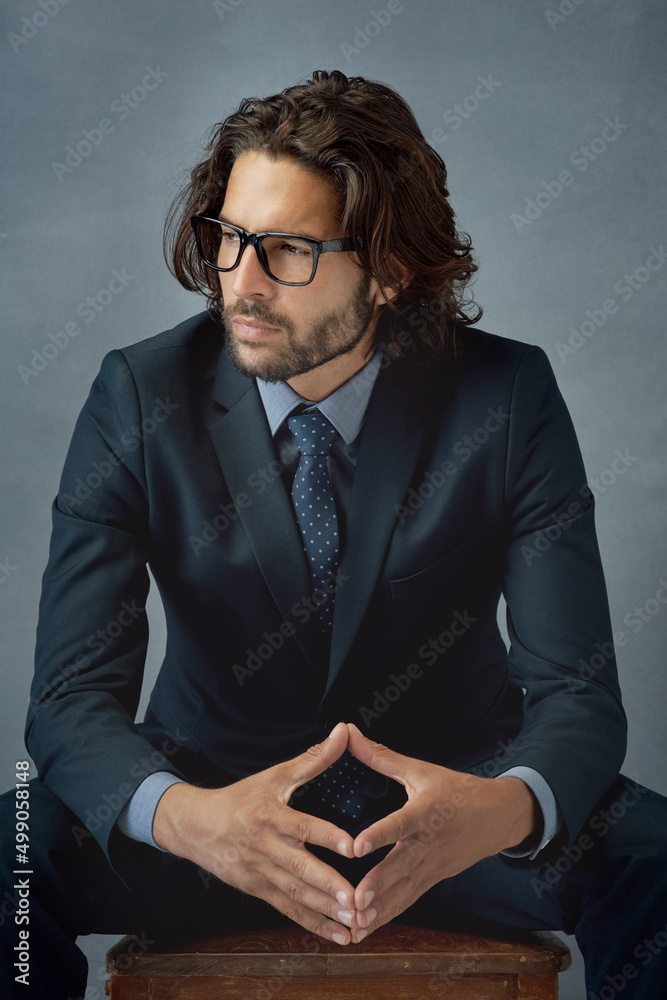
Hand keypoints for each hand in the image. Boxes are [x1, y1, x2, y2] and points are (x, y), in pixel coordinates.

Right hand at [153, 722, 357, 943]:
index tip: (353, 846)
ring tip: (355, 922)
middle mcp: (265, 847)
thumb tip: (344, 731)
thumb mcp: (275, 775)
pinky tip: (338, 935)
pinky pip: (288, 910)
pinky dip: (313, 924)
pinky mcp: (259, 891)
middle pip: (300, 868)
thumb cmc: (241, 798)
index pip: (302, 826)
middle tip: (357, 899)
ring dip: (326, 910)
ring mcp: (261, 873)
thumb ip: (314, 758)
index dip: (327, 836)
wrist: (195, 827)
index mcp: (270, 815)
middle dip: (329, 885)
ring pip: (296, 894)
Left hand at [344, 723, 538, 942]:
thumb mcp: (421, 770)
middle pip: (403, 866)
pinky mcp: (434, 879)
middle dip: (379, 885)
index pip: (401, 823)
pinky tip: (367, 929)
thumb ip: (381, 756)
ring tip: (355, 925)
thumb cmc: (456, 790)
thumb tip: (348, 732)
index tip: (356, 847)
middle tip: (354, 901)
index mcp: (427, 811)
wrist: (499, 817)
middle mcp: (430, 842)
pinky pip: (410, 899)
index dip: (379, 834)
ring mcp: (434, 865)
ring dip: (381, 909)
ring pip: (405, 890)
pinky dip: (389, 915)